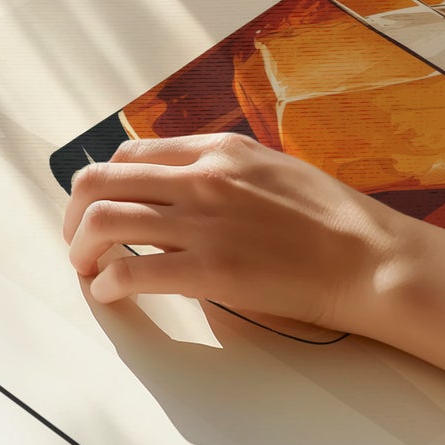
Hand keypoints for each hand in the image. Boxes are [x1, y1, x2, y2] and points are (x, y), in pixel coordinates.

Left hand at [62, 133, 420, 332]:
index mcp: (218, 150)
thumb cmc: (332, 222)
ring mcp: (202, 221)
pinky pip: (129, 269)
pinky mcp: (208, 268)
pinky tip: (111, 294)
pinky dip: (106, 283)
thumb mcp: (273, 170)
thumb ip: (223, 174)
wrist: (369, 258)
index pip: (130, 153)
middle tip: (78, 242)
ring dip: (81, 249)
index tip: (101, 208)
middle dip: (75, 214)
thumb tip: (183, 192)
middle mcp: (201, 177)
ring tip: (87, 270)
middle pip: (101, 180)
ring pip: (102, 219)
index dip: (105, 184)